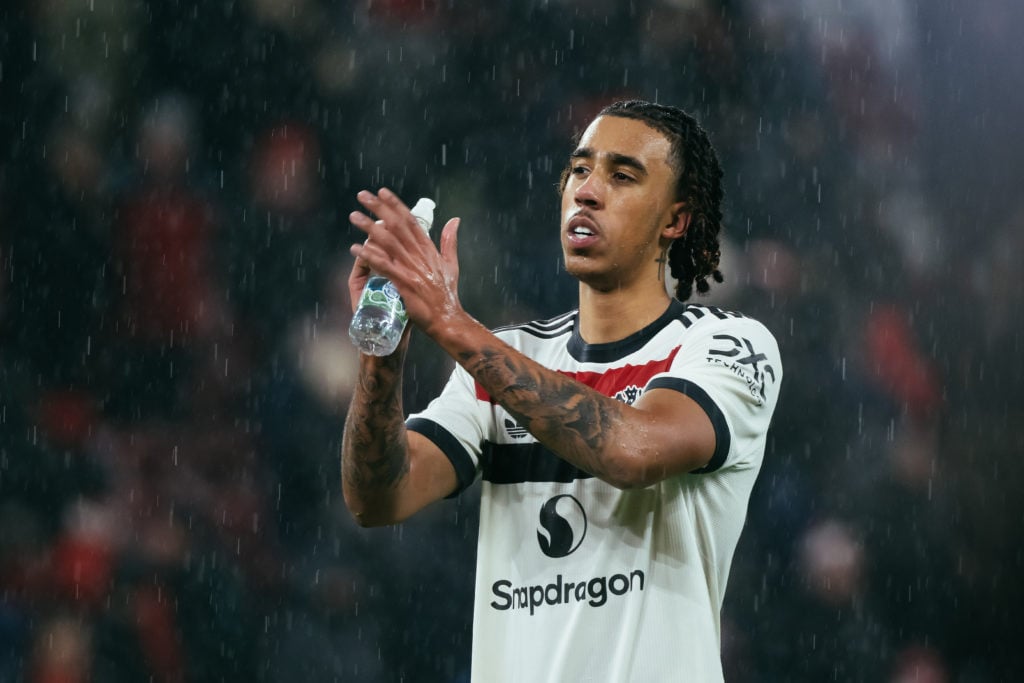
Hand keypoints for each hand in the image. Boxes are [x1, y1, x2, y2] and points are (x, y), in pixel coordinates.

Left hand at [348, 188, 462, 337]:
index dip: (395, 205)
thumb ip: (450, 241)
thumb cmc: (447, 295)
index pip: (410, 221)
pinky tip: (356, 248)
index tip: (382, 192)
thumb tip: (454, 220)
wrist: (447, 319)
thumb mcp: (451, 264)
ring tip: (354, 216)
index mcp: (429, 249)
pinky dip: (370, 256)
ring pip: (388, 242)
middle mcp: (419, 255)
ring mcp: (411, 269)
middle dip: (379, 208)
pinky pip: (384, 266)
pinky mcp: (404, 284)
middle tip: (363, 195)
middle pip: (396, 225)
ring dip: (369, 228)